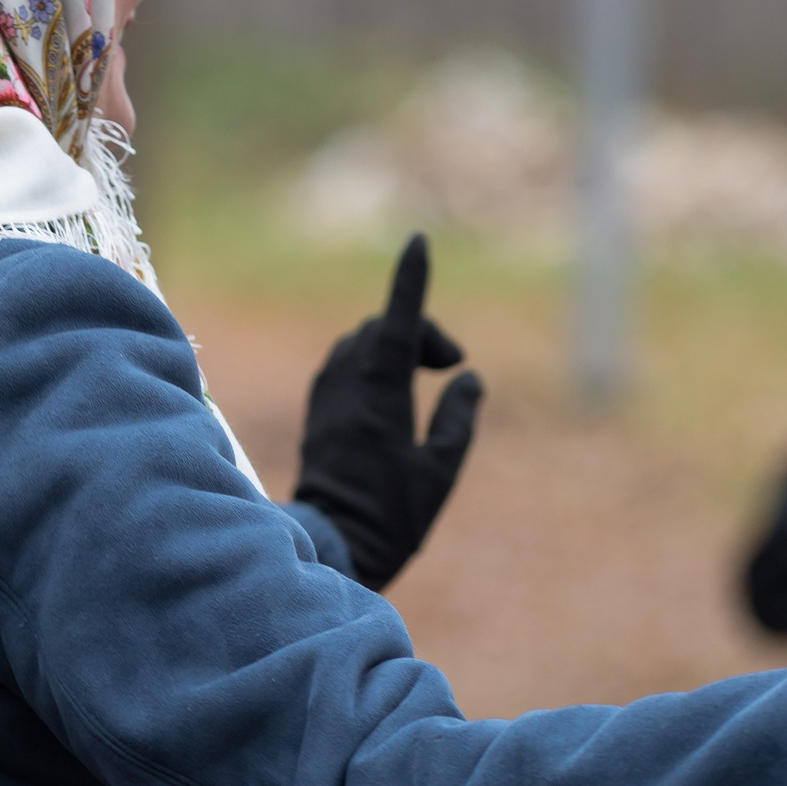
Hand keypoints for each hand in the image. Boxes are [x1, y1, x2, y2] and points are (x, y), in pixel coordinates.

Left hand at [293, 235, 483, 589]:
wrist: (332, 543)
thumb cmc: (392, 516)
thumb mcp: (442, 470)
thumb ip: (459, 418)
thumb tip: (468, 379)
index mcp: (381, 393)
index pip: (399, 320)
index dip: (410, 278)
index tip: (419, 242)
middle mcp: (347, 384)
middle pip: (384, 327)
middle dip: (422, 332)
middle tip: (451, 366)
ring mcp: (327, 395)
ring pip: (361, 341)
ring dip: (396, 343)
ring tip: (425, 378)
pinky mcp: (318, 409)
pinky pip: (345, 361)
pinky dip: (372, 359)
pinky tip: (392, 391)